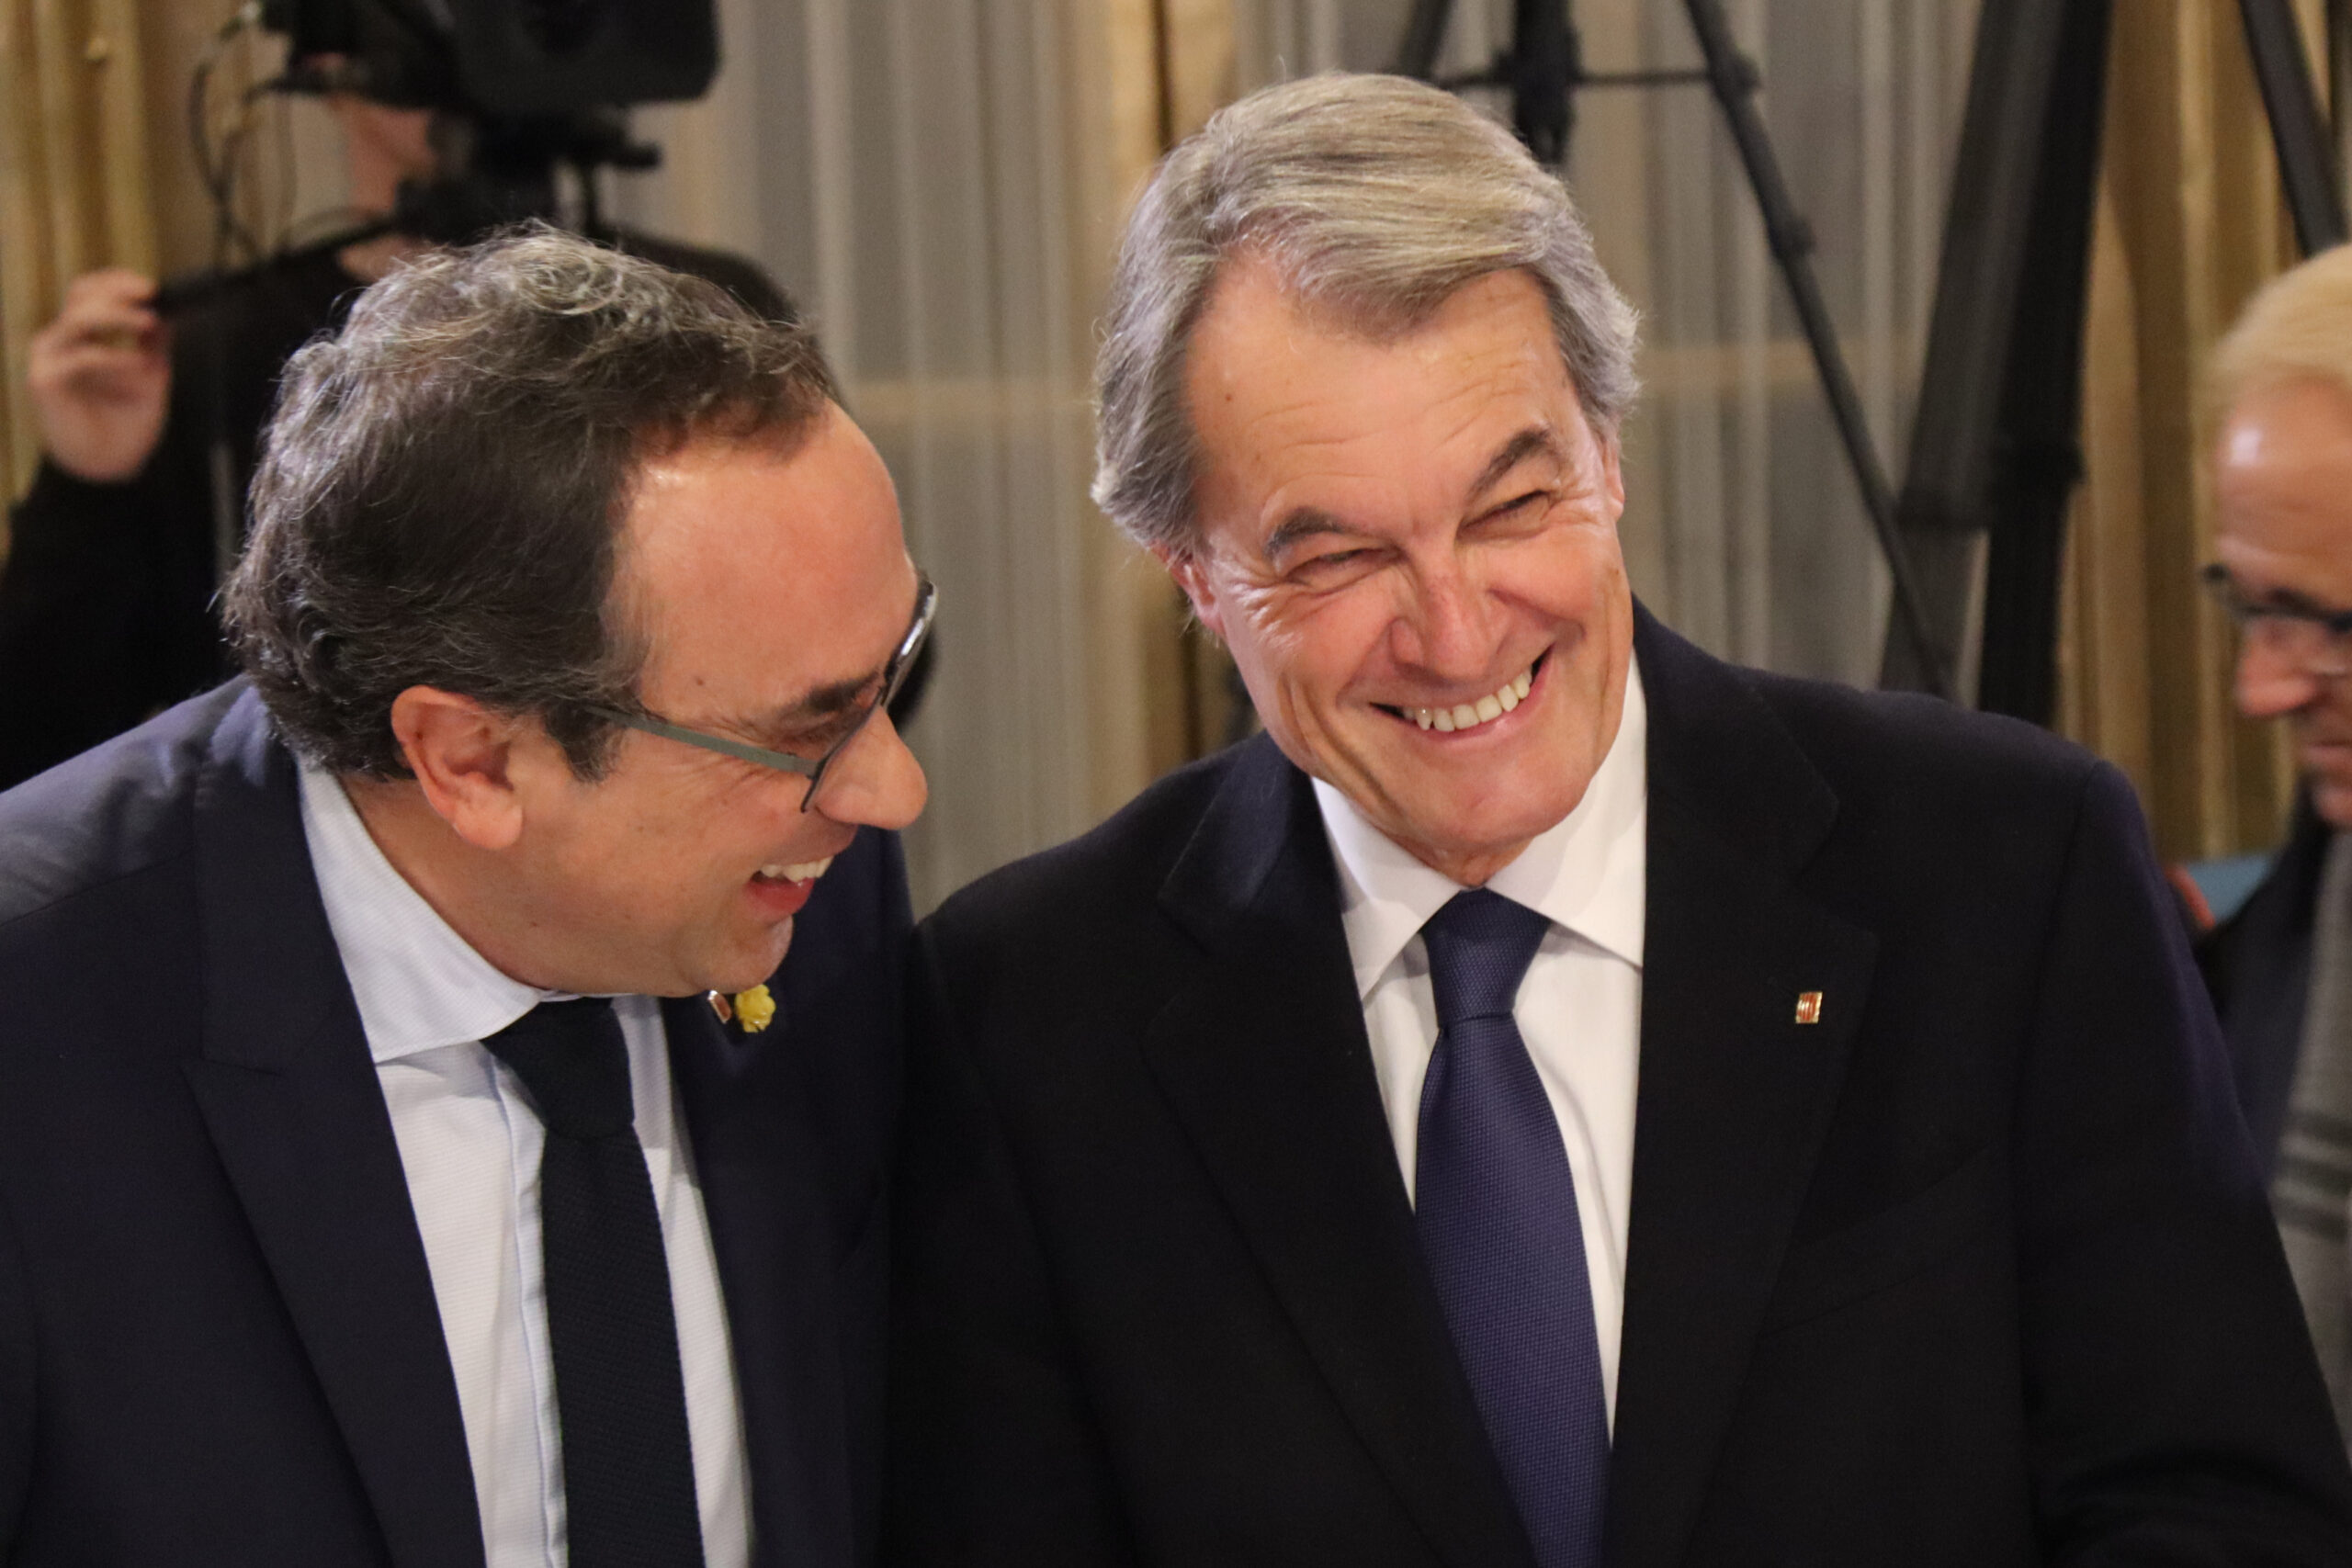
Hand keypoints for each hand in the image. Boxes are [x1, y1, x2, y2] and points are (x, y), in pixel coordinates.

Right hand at [25, 269, 169, 482]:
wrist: (109, 468)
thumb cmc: (125, 423)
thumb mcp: (150, 377)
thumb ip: (153, 345)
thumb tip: (166, 313)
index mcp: (81, 336)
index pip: (89, 293)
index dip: (116, 282)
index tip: (151, 287)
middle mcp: (61, 341)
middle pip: (78, 295)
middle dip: (115, 290)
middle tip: (148, 295)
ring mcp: (49, 359)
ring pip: (76, 319)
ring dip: (117, 316)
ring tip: (148, 324)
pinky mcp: (45, 381)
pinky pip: (80, 357)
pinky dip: (114, 356)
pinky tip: (138, 364)